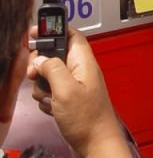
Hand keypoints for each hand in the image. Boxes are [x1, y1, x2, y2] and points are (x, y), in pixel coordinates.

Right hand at [28, 27, 131, 157]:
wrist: (95, 142)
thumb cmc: (87, 118)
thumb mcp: (66, 89)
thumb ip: (52, 69)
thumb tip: (40, 57)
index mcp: (84, 62)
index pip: (71, 34)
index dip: (54, 30)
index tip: (35, 32)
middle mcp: (80, 70)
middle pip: (55, 55)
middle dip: (41, 65)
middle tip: (37, 76)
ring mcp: (75, 85)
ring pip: (50, 75)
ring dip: (43, 87)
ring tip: (50, 98)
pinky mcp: (69, 99)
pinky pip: (51, 92)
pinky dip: (47, 100)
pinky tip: (52, 108)